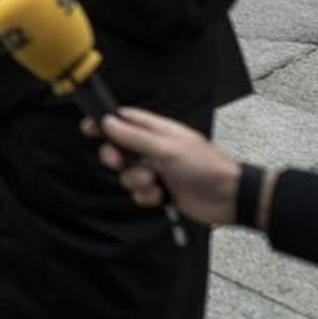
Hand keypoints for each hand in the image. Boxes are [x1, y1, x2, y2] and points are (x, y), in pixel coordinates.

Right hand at [82, 109, 239, 226]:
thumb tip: (107, 122)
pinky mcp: (161, 191)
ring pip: (128, 175)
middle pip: (119, 149)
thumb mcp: (167, 148)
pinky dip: (147, 197)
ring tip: (156, 183)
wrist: (228, 198)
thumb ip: (134, 137)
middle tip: (120, 163)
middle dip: (116, 159)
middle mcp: (154, 149)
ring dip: (137, 182)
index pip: (124, 120)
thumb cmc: (204, 166)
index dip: (105, 123)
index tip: (89, 129)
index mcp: (157, 130)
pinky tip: (163, 196)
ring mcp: (157, 170)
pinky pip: (139, 194)